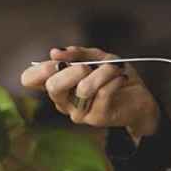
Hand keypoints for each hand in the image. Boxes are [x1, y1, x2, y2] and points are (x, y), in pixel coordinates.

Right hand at [20, 46, 160, 140]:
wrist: (140, 98)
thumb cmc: (115, 77)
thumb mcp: (98, 58)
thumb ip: (78, 53)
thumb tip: (55, 52)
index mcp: (58, 84)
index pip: (29, 79)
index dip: (38, 68)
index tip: (57, 61)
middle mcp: (63, 101)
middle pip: (52, 86)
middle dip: (72, 70)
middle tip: (87, 66)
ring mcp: (78, 112)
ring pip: (83, 88)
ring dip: (103, 72)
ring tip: (114, 69)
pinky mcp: (97, 118)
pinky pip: (104, 93)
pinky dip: (115, 79)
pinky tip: (121, 78)